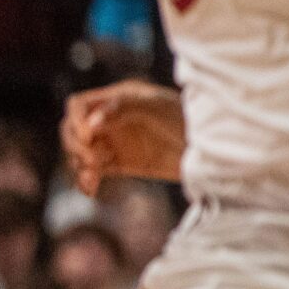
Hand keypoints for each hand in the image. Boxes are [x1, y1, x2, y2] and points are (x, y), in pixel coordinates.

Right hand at [63, 80, 184, 192]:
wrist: (215, 150)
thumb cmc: (190, 119)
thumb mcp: (158, 107)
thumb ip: (123, 108)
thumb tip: (90, 123)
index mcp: (116, 99)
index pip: (78, 106)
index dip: (76, 122)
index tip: (88, 139)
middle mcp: (110, 119)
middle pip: (72, 130)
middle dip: (76, 146)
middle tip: (91, 162)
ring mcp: (115, 142)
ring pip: (80, 153)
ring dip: (79, 166)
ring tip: (92, 180)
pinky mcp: (120, 164)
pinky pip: (92, 171)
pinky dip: (86, 180)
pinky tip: (90, 189)